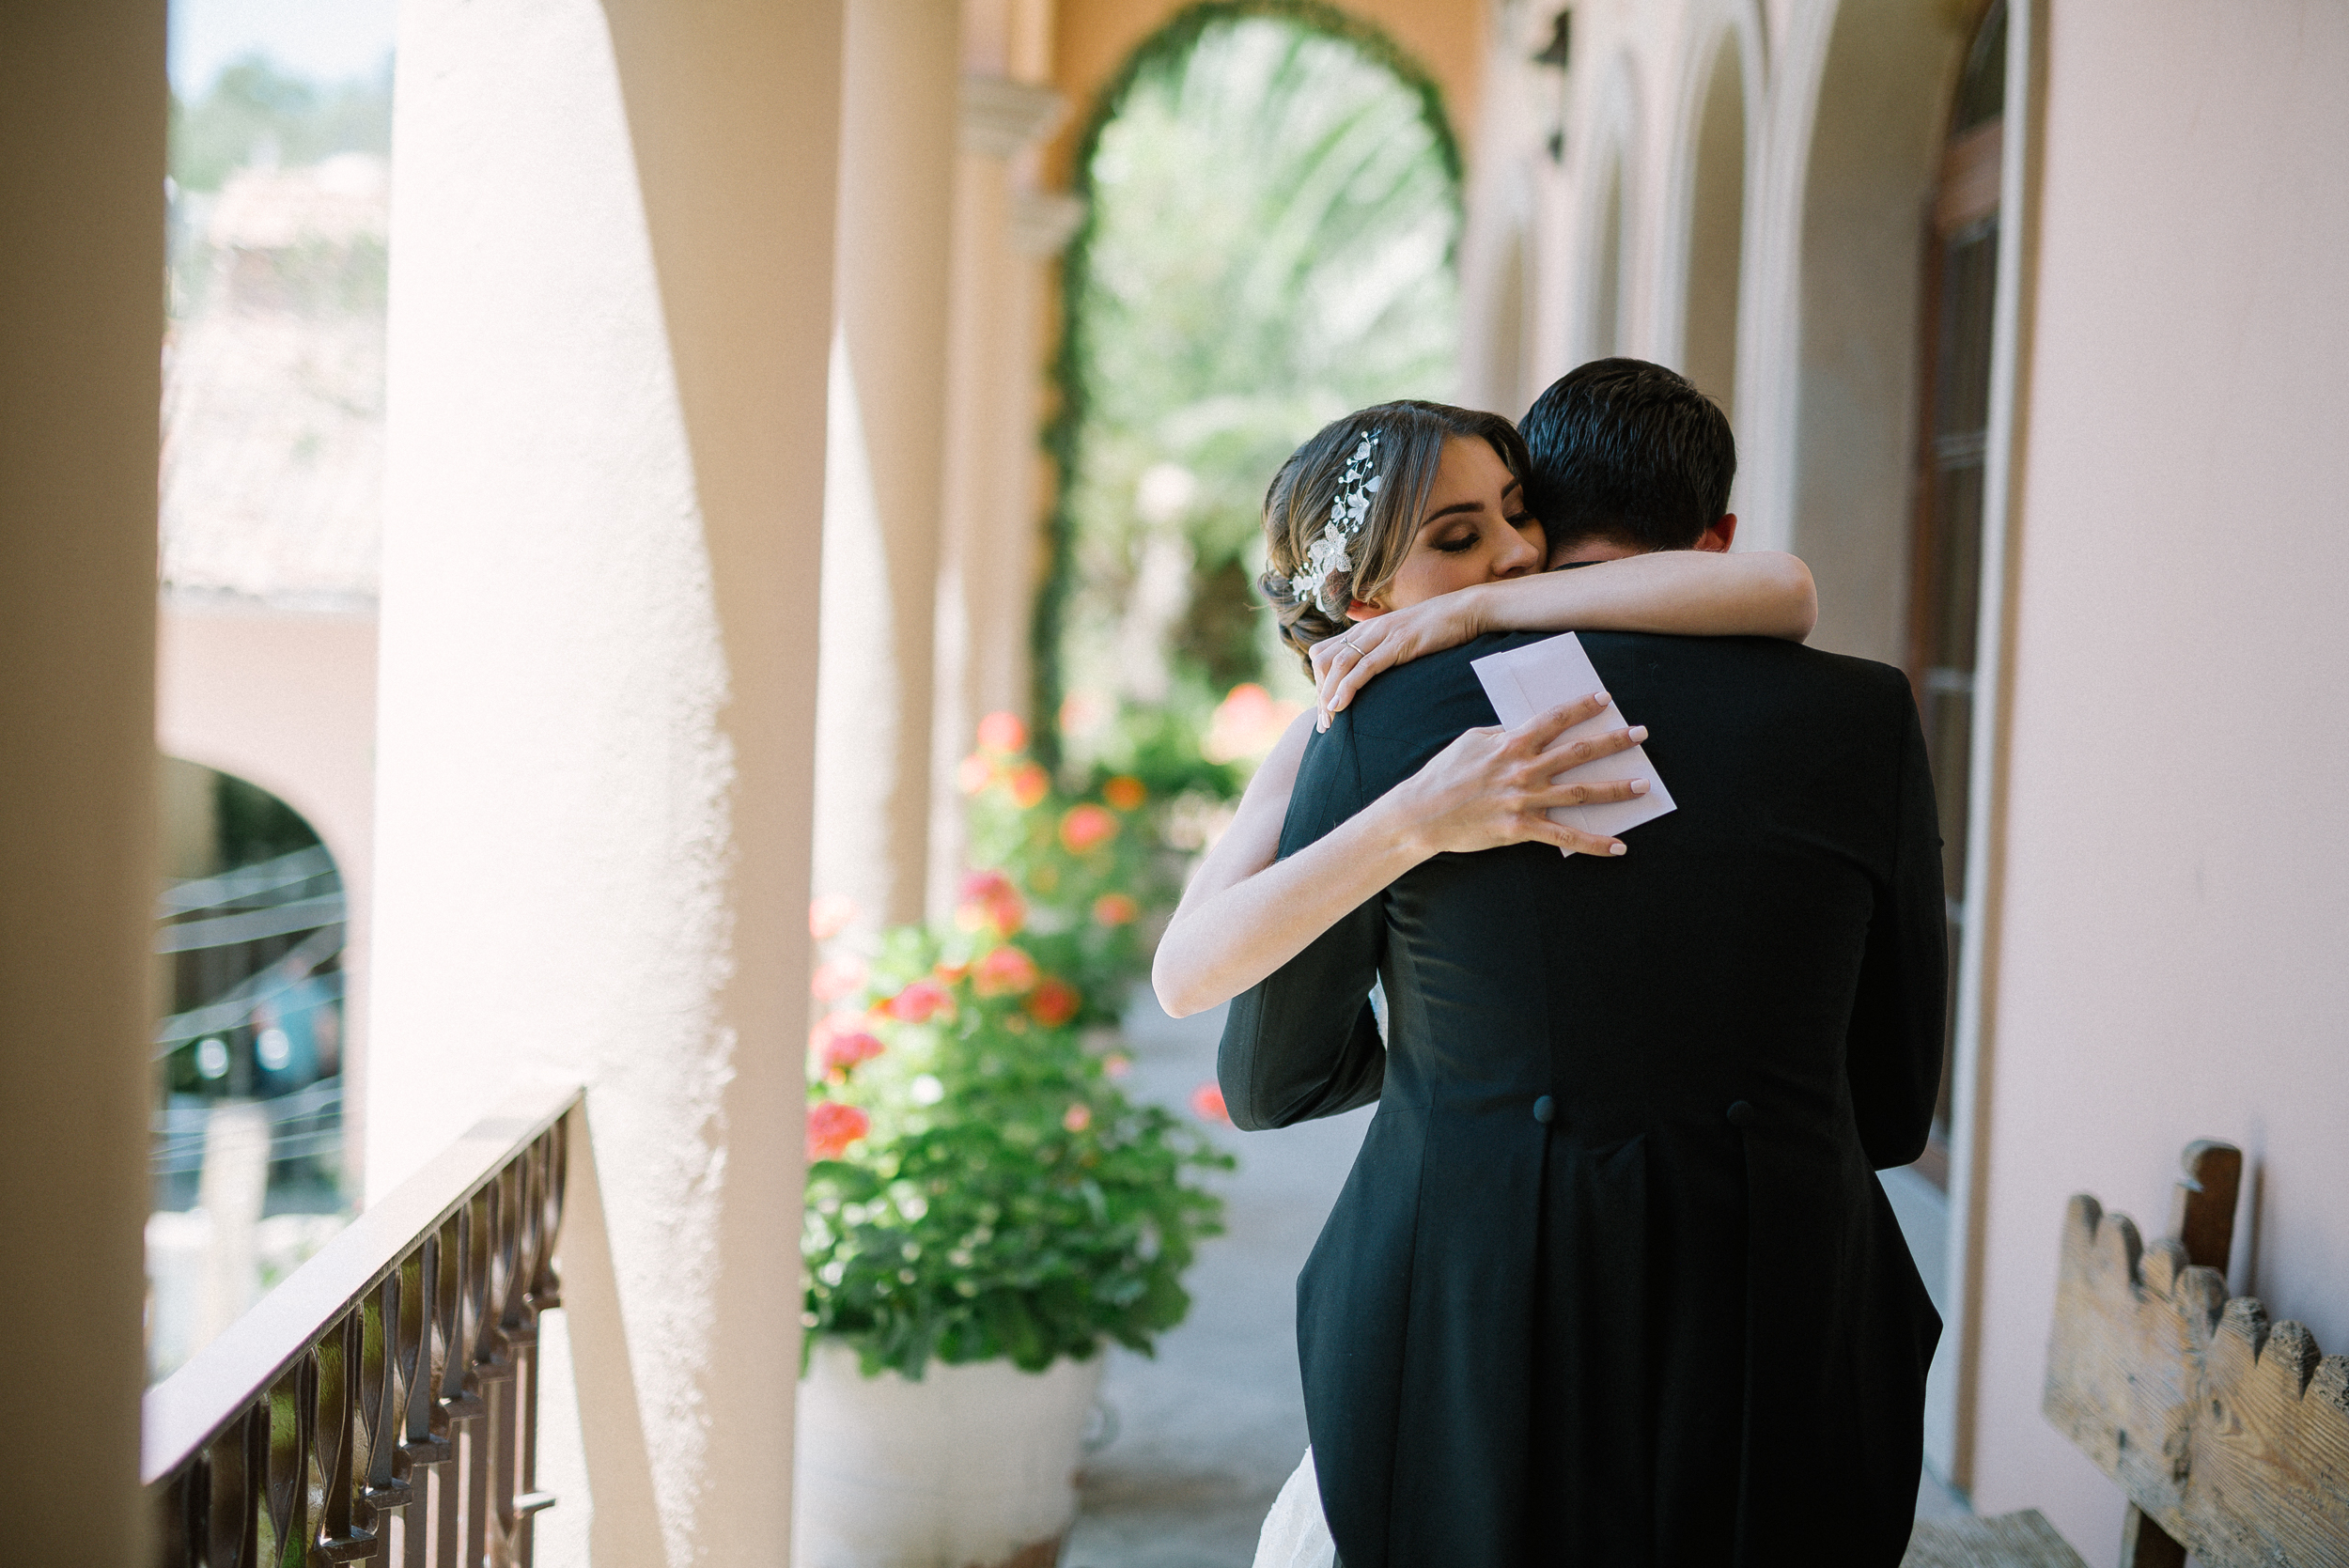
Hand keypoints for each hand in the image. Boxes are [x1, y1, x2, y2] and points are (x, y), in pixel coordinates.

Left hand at [1312, 589, 1486, 727]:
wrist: (1464, 610)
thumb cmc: (1436, 629)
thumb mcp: (1400, 639)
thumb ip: (1381, 651)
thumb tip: (1371, 675)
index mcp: (1364, 630)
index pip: (1323, 654)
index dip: (1318, 683)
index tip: (1324, 710)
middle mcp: (1366, 630)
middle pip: (1324, 661)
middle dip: (1319, 694)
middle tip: (1324, 723)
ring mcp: (1381, 635)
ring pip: (1340, 665)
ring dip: (1328, 695)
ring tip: (1328, 721)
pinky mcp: (1397, 644)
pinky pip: (1364, 667)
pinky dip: (1347, 687)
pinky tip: (1340, 705)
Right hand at [1383, 692, 1651, 859]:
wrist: (1421, 814)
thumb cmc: (1444, 774)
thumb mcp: (1471, 741)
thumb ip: (1503, 734)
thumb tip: (1527, 729)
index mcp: (1511, 743)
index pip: (1554, 719)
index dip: (1582, 707)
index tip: (1606, 699)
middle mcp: (1523, 769)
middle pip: (1578, 752)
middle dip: (1613, 741)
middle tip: (1642, 733)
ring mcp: (1525, 800)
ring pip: (1580, 792)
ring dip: (1615, 789)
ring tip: (1642, 785)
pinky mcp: (1522, 829)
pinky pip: (1565, 837)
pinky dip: (1594, 844)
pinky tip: (1619, 846)